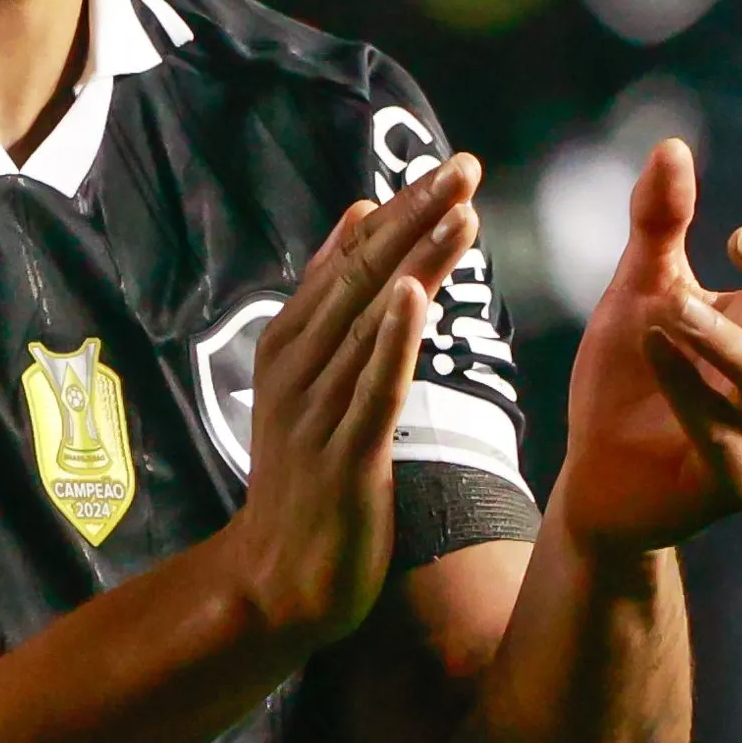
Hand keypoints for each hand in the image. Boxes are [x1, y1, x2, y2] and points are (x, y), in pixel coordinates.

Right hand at [222, 154, 481, 642]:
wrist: (279, 577)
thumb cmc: (304, 474)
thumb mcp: (307, 378)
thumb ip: (330, 301)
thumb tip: (359, 215)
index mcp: (287, 342)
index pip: (347, 260)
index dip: (399, 210)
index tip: (446, 165)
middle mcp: (295, 366)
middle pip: (360, 276)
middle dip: (414, 217)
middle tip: (462, 166)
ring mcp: (316, 409)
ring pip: (372, 322)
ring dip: (416, 263)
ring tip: (459, 212)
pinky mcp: (344, 455)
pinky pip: (372, 388)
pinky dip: (391, 341)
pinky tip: (413, 298)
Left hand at [552, 140, 741, 558]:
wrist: (595, 477)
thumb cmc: (632, 379)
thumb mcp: (638, 290)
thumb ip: (658, 225)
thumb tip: (672, 144)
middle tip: (735, 240)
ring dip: (725, 340)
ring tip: (669, 306)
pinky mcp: (734, 485)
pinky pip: (728, 442)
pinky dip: (691, 392)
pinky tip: (653, 348)